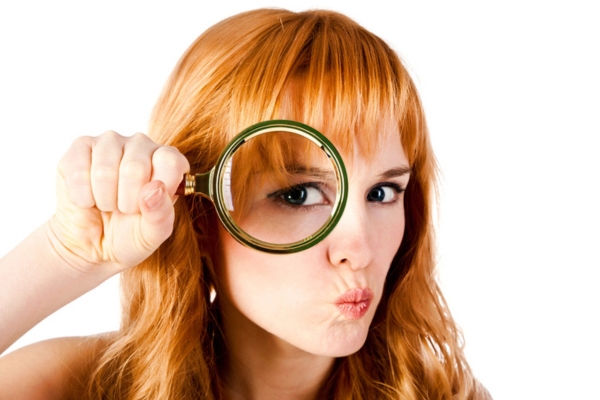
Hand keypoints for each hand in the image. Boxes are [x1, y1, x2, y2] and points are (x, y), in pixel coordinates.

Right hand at [49, 131, 188, 274]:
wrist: (91, 245)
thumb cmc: (129, 234)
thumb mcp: (153, 233)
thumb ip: (161, 214)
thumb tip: (155, 188)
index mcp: (167, 160)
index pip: (170, 162)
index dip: (158, 190)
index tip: (149, 206)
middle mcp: (142, 144)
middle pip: (135, 168)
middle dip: (127, 201)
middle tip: (125, 209)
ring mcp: (110, 142)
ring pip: (105, 171)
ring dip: (104, 199)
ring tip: (107, 204)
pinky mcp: (80, 147)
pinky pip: (79, 172)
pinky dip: (83, 197)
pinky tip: (88, 200)